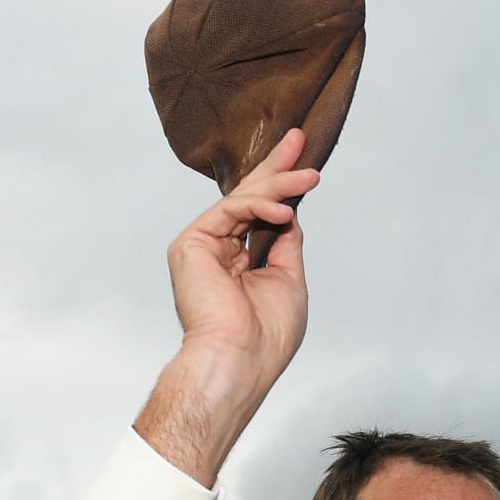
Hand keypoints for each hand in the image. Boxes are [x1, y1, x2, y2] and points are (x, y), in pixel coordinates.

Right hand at [134, 128, 322, 488]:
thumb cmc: (265, 336)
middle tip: (299, 139)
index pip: (260, 214)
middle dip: (276, 168)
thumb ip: (285, 242)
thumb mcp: (288, 278)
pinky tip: (284, 212)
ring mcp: (202, 246)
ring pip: (242, 199)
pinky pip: (230, 210)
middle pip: (248, 198)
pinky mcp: (191, 244)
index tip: (301, 158)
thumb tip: (291, 211)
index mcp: (238, 261)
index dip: (280, 186)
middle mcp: (217, 250)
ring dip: (279, 185)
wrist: (240, 360)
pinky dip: (259, 206)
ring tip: (308, 178)